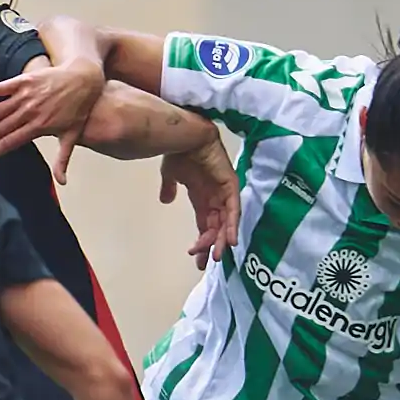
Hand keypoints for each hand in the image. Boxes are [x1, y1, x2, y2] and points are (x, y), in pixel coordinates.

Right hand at [0, 56, 105, 177]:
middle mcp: (30, 111)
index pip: (12, 141)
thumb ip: (63, 159)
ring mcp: (26, 95)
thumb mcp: (72, 136)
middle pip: (2, 128)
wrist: (84, 79)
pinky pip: (0, 87)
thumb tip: (62, 182)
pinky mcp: (24, 80)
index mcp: (39, 127)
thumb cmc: (79, 109)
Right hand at [160, 137, 240, 268]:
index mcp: (203, 197)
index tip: (196, 259)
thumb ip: (170, 188)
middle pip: (216, 228)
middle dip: (210, 246)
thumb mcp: (171, 174)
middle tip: (204, 264)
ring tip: (216, 257)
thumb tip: (165, 200)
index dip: (202, 243)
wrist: (185, 135)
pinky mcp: (230, 186)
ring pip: (225, 222)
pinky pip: (233, 209)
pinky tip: (229, 241)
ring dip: (221, 240)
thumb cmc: (179, 152)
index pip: (205, 225)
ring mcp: (224, 192)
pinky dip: (232, 225)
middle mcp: (215, 197)